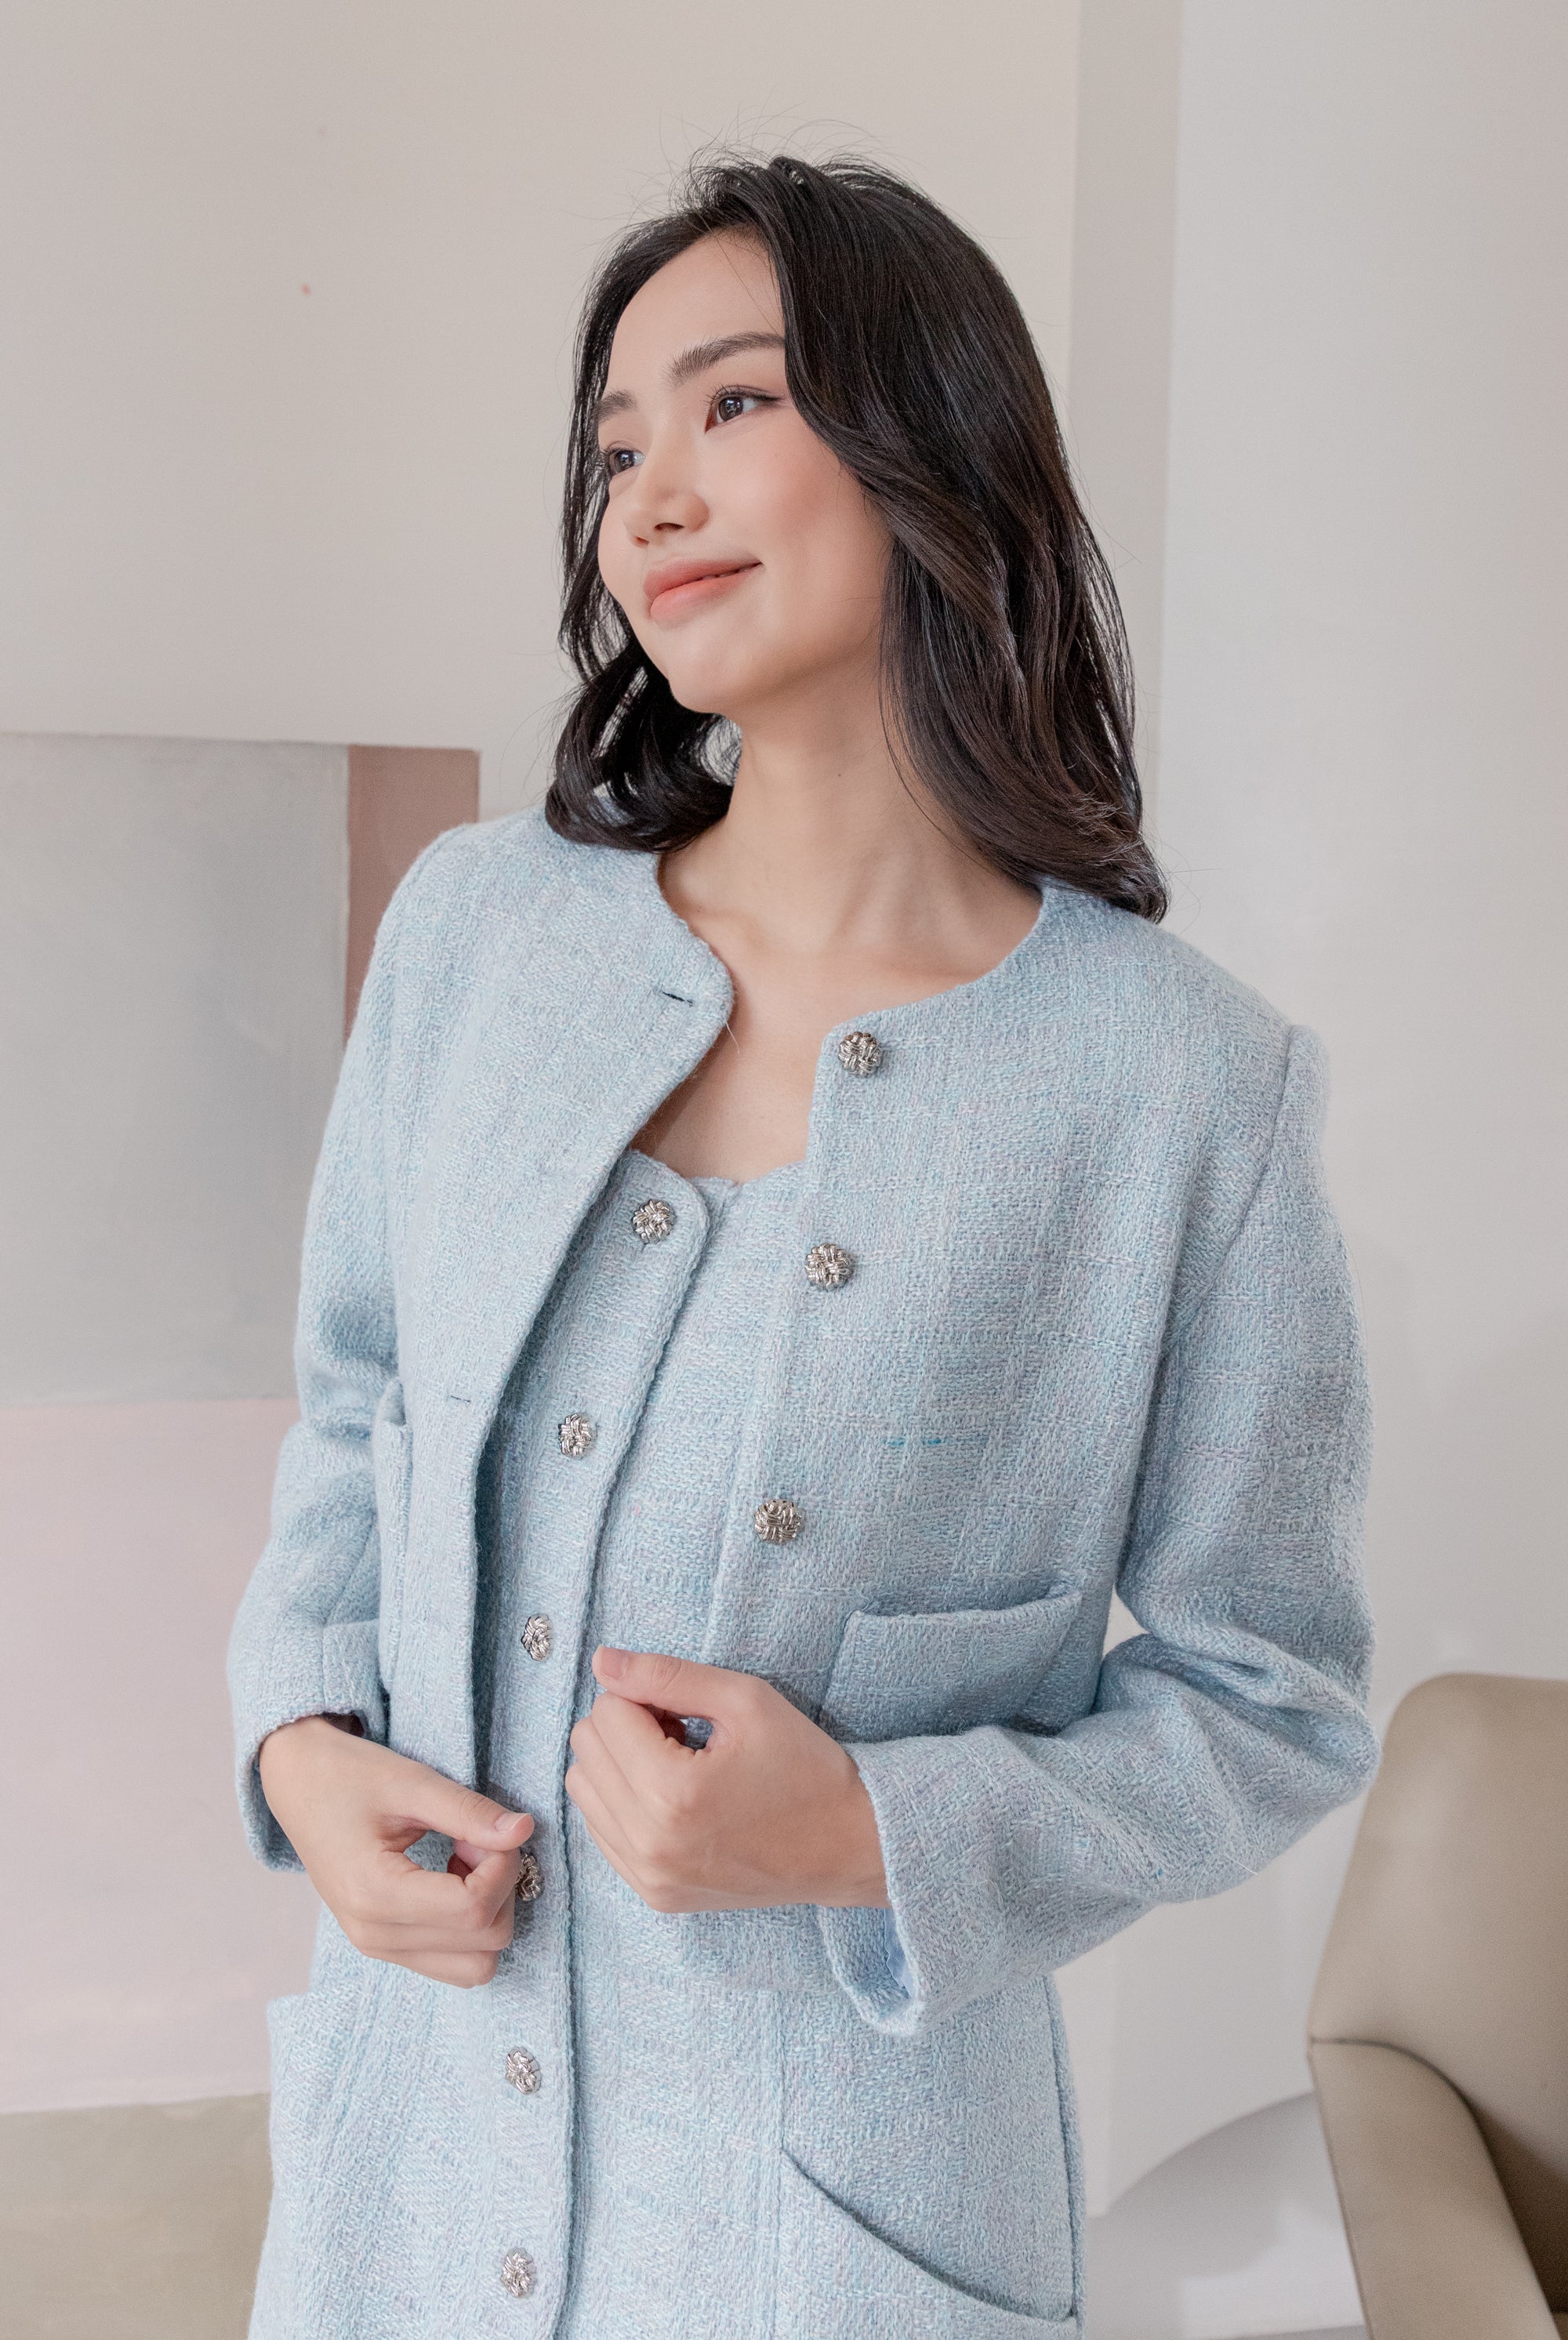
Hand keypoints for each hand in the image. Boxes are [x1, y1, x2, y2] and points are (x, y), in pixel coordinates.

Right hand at [257, 1715, 534, 1986]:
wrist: (298, 1785)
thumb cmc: (348, 1777)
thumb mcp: (411, 1782)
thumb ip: (469, 1812)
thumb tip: (524, 1831)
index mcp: (375, 1895)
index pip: (473, 1909)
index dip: (503, 1868)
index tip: (492, 1831)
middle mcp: (375, 1936)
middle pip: (484, 1944)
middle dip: (500, 1889)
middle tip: (476, 1841)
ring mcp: (377, 1948)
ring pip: (475, 1966)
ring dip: (487, 1914)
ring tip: (462, 1862)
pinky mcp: (384, 1947)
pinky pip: (452, 1962)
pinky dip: (469, 1927)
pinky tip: (451, 1878)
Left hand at [564, 1647, 888, 1913]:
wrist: (847, 1846)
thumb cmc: (804, 1766)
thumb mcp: (746, 1700)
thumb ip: (666, 1675)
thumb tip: (602, 1661)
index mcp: (672, 1793)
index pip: (607, 1713)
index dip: (644, 1695)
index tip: (686, 1709)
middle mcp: (650, 1844)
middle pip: (585, 1750)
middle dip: (626, 1726)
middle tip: (682, 1731)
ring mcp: (649, 1877)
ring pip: (583, 1790)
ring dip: (619, 1764)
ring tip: (676, 1764)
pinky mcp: (654, 1895)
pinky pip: (602, 1831)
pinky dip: (625, 1803)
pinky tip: (674, 1798)